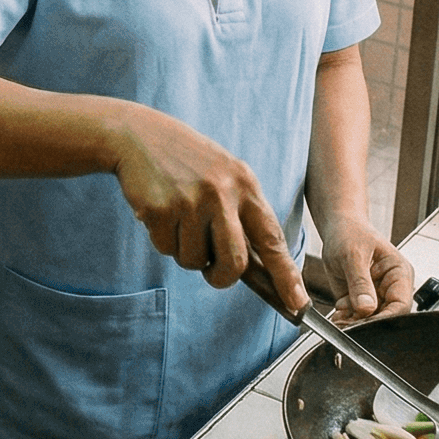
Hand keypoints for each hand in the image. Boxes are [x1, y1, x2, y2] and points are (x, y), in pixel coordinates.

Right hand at [108, 107, 305, 312]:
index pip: (272, 238)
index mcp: (245, 185)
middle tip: (211, 271)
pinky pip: (167, 249)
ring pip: (196, 261)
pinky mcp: (161, 209)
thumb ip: (242, 214)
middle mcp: (222, 193)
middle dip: (222, 277)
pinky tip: (160, 212)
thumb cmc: (188, 162)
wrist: (140, 136)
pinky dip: (163, 240)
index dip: (286, 274)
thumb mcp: (226, 176)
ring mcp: (191, 201)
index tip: (297, 302)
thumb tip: (257, 266)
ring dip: (186, 252)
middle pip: (235, 263)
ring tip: (179, 220)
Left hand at [314, 214, 415, 320]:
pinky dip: (346, 320)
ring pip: (370, 320)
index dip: (385, 318)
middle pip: (386, 317)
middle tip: (347, 323)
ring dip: (354, 323)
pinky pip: (356, 318)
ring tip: (340, 317)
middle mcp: (391, 287)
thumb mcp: (353, 256)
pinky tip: (338, 315)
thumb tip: (366, 308)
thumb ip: (360, 282)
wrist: (337, 229)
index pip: (401, 305)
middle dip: (366, 322)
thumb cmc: (350, 233)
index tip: (366, 322)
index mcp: (399, 273)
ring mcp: (376, 295)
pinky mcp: (360, 300)